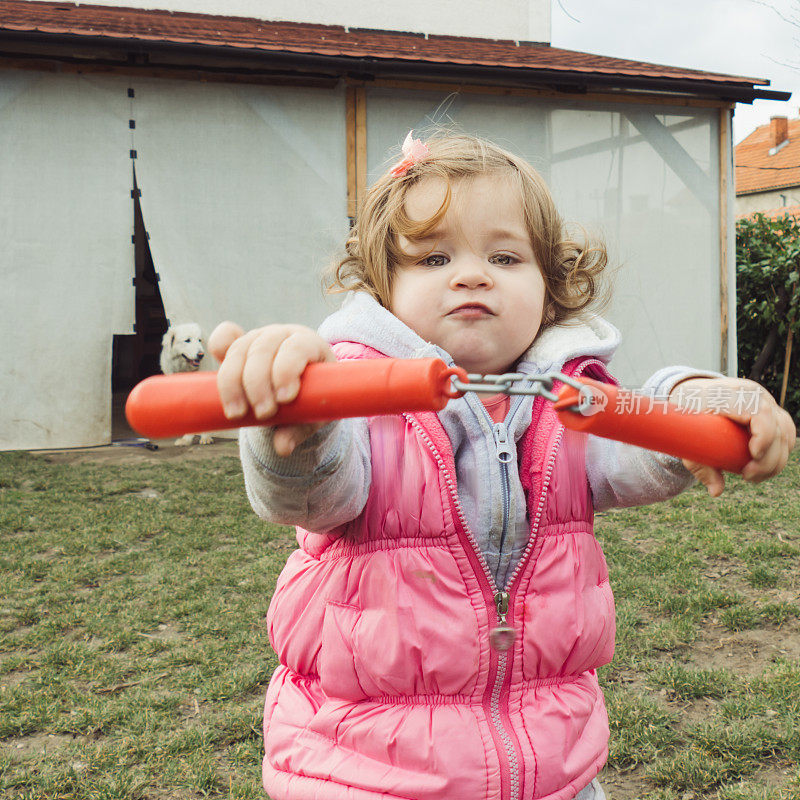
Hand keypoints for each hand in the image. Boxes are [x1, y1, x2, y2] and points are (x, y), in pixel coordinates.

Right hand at [208, 321, 335, 455]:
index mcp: (309, 344)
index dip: (287, 370)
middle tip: (262, 414)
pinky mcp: (238, 344)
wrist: (301, 387)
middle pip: (264, 349)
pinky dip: (217, 347)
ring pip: (240, 350)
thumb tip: (282, 449)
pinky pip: (223, 338)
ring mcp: (258, 337)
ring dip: (233, 383)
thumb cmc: (312, 398)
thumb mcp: (311, 415)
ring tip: (237, 414)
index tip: (285, 399)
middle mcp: (282, 336)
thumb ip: (299, 429)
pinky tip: (216, 366)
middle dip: (258, 383)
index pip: (297, 348)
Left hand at [669, 377, 795, 496]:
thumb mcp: (685, 438)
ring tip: (751, 476)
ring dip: (774, 460)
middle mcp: (752, 394)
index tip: (753, 455)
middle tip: (747, 476)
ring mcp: (765, 402)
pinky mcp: (772, 411)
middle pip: (776, 426)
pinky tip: (763, 468)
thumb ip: (699, 464)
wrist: (691, 395)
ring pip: (785, 433)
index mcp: (729, 394)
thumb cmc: (687, 417)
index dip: (764, 433)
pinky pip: (786, 433)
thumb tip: (716, 492)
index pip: (759, 411)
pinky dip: (779, 454)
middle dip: (768, 458)